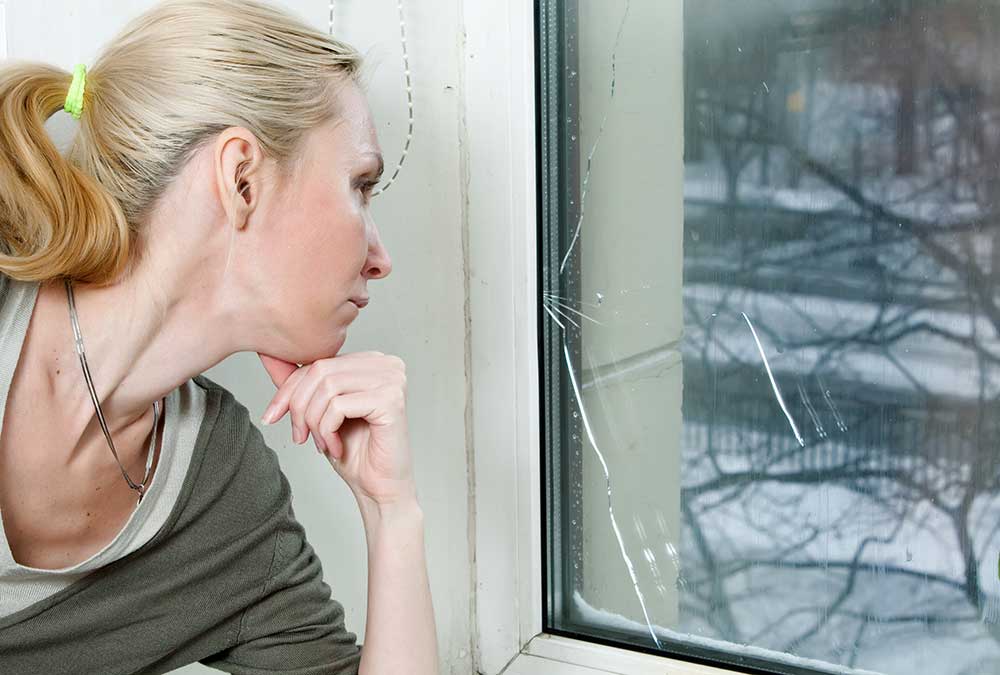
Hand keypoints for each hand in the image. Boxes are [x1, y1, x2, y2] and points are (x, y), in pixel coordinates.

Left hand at [257, 351, 415, 506]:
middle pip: (320, 371)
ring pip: (327, 387)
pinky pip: (338, 406)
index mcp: (371, 360)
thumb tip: (269, 354)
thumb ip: (300, 382)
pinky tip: (336, 447)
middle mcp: (386, 363)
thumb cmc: (354, 450)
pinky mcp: (391, 400)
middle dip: (299, 407)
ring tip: (321, 444)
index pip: (318, 362)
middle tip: (300, 436)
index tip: (272, 416)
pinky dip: (327, 431)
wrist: (379, 487)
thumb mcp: (318, 410)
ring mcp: (392, 380)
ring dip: (314, 422)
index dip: (288, 390)